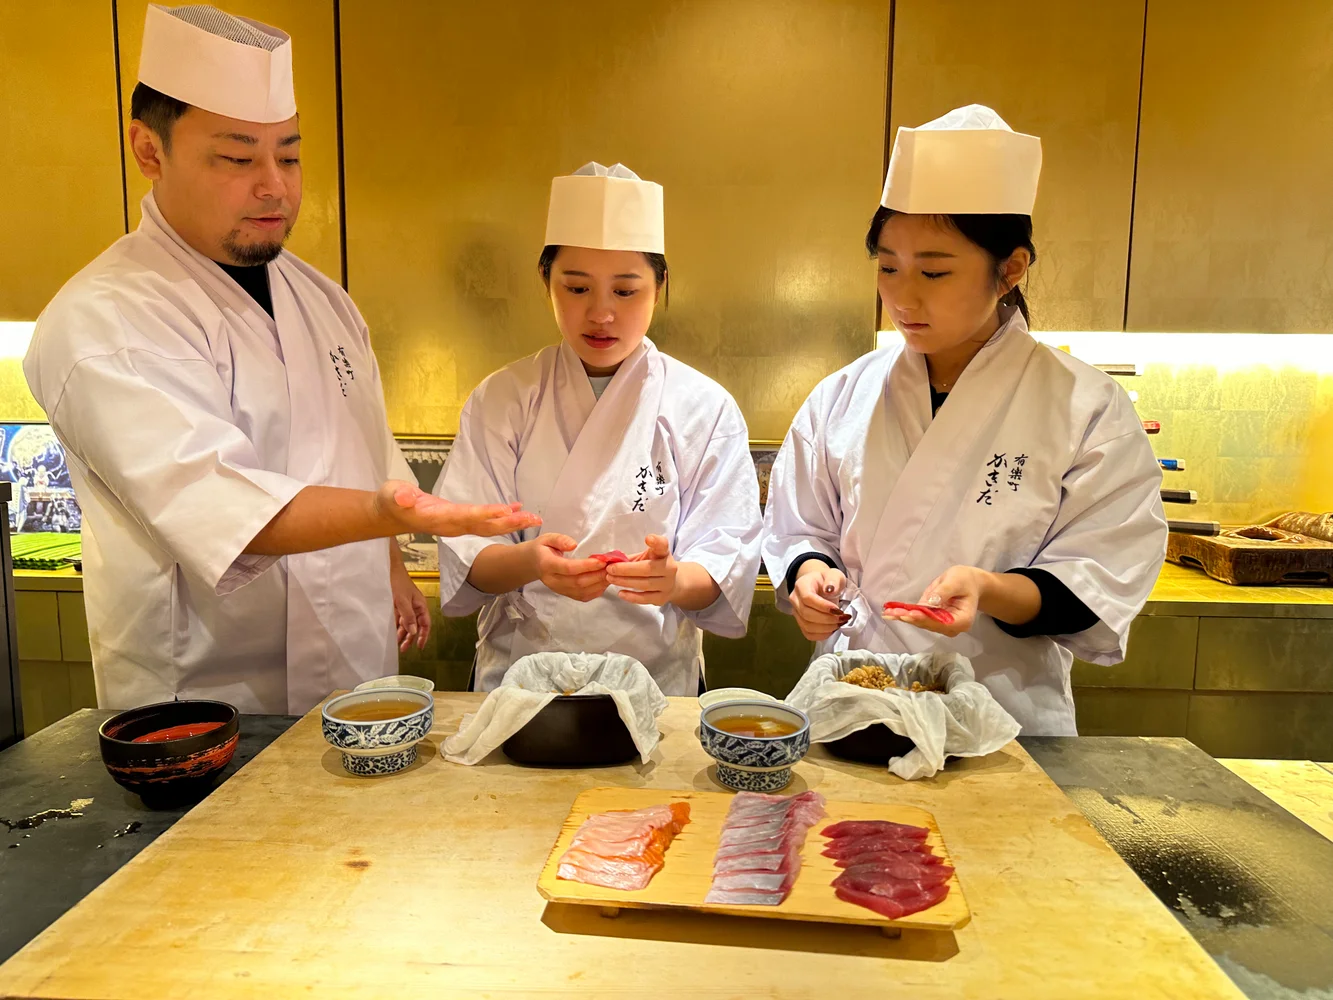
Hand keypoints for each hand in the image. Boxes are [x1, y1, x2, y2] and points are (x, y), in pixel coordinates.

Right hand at [376, 481, 540, 537]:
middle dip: (510, 524)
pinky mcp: (459, 521)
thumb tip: (405, 497)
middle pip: (485, 527)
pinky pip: (485, 522)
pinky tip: (516, 510)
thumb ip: (399, 496)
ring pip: (489, 527)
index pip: (465, 517)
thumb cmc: (391, 501)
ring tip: (534, 518)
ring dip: (512, 523)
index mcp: (438, 519)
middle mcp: (451, 526)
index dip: (485, 514)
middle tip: (533, 520)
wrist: (390, 514)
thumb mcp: (391, 495)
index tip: (505, 511)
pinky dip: (502, 517)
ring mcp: (456, 526)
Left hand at [390, 555, 431, 651]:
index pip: (425, 624)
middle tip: (403, 649)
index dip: (423, 636)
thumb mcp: (402, 600)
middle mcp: (415, 607)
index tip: (419, 647)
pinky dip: (397, 626)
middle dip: (410, 638)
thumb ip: (408, 616)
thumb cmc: (398, 582)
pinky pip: (400, 619)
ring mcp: (407, 606)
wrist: (389, 570)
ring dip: (403, 634)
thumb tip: (414, 632)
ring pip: (407, 624)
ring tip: (397, 644)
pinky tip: (393, 633)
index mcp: (420, 606)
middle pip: (416, 626)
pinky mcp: (398, 605)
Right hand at [529, 533, 608, 601]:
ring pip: (582, 592)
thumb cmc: (543, 549)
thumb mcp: (547, 538)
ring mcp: (559, 590)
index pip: (569, 568)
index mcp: (547, 565)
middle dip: (598, 576)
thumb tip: (573, 544)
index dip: (587, 566)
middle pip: (578, 582)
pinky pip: (583, 597)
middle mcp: (553, 581)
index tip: (603, 561)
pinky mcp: (566, 594)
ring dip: (600, 584)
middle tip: (612, 567)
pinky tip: (605, 582)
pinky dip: (597, 591)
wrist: (533, 564)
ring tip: (612, 573)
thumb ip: (560, 540)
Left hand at [606, 535, 676, 605]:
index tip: (648, 538)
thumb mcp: (645, 556)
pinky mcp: (662, 598)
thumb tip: (609, 561)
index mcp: (664, 553)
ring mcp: (667, 584)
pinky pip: (645, 599)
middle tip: (610, 569)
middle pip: (648, 569)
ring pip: (645, 584)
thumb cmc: (652, 566)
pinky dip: (632, 597)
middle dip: (626, 569)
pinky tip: (621, 593)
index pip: (663, 545)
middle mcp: (670, 568)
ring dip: (625, 582)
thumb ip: (631, 558)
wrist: (670, 583)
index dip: (656, 542)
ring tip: (611, 579)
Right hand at [790, 562, 849, 641]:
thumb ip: (833, 580)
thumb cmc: (828, 580)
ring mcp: (796, 612)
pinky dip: (822, 635)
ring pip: (807, 626)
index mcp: (801, 585)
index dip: (823, 606)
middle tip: (843, 618)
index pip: (807, 598)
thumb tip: (830, 590)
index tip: (838, 610)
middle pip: (806, 614)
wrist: (820, 585)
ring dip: (826, 628)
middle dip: (827, 619)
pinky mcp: (801, 623)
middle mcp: (795, 599)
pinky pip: (809, 634)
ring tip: (840, 623)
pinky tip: (833, 629)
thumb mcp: (834, 575)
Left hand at [882, 565, 982, 636]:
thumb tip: (931, 601)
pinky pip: (918, 618)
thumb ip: (944, 592)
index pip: (941, 621)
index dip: (924, 618)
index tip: (910, 614)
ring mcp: (942, 625)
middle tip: (892, 614)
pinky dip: (904, 615)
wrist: (969, 583)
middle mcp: (952, 627)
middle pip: (929, 624)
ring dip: (904, 617)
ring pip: (921, 622)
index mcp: (962, 620)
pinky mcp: (933, 619)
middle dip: (910, 618)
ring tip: (888, 613)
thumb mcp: (957, 581)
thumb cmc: (965, 580)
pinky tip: (890, 613)